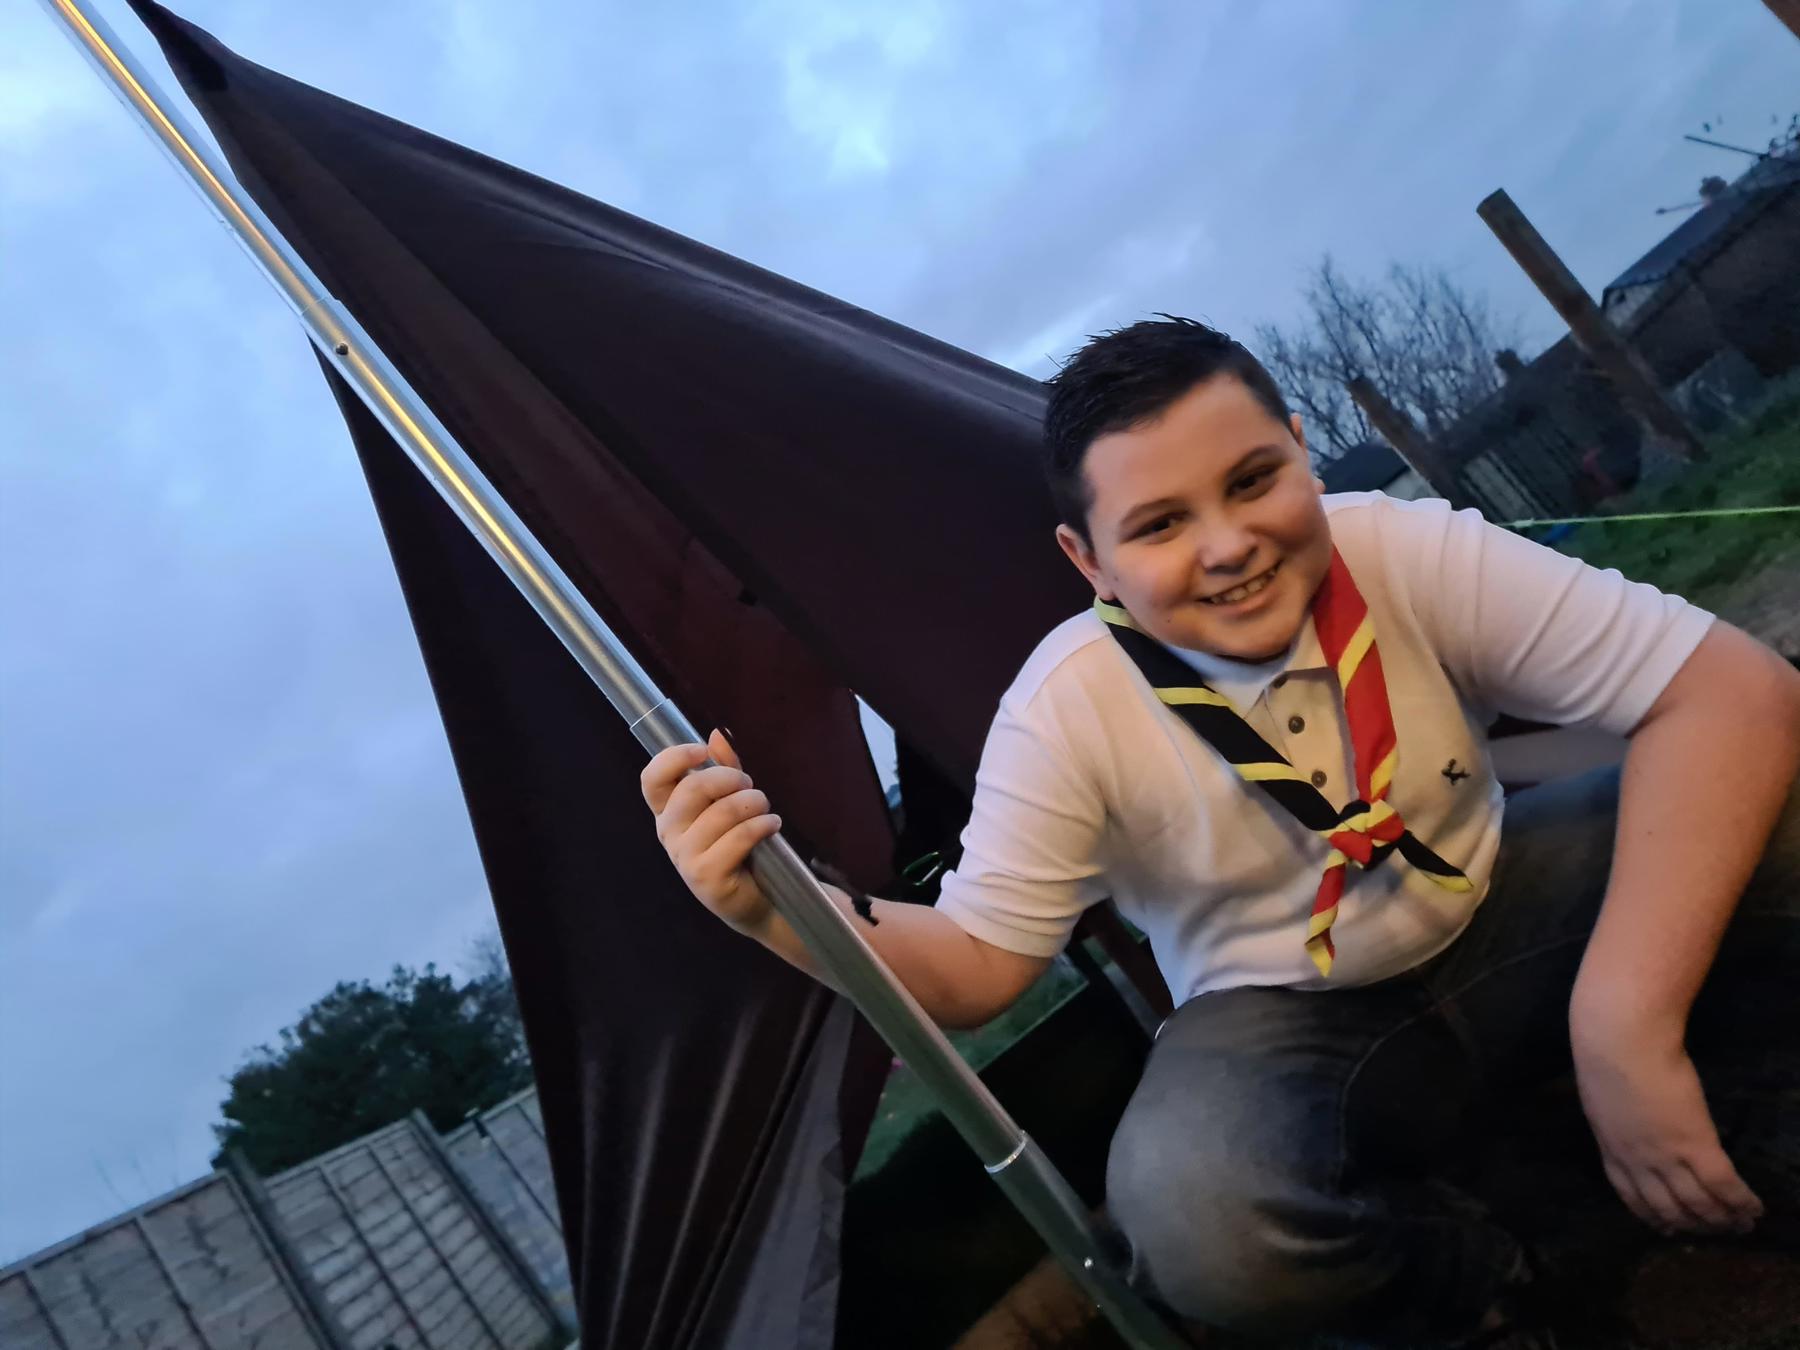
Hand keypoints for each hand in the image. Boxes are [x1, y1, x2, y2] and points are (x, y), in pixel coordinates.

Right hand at [640, 729, 782, 932]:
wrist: (761, 898)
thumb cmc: (741, 843)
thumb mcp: (731, 801)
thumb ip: (723, 769)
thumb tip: (717, 734)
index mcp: (669, 812)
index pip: (652, 780)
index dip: (673, 759)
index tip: (702, 751)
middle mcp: (669, 834)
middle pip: (691, 789)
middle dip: (729, 779)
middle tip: (751, 786)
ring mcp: (685, 859)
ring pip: (720, 813)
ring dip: (753, 803)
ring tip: (766, 810)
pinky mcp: (707, 877)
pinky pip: (737, 837)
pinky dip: (762, 825)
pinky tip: (772, 825)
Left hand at [1572, 1032, 1761, 1235]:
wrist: (1620, 1041)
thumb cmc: (1605, 1053)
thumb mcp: (1602, 1095)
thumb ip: (1616, 1117)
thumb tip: (1628, 1120)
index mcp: (1611, 1148)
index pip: (1632, 1195)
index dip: (1652, 1216)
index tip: (1667, 1229)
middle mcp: (1639, 1162)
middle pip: (1668, 1207)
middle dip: (1692, 1226)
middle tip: (1715, 1234)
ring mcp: (1667, 1156)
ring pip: (1698, 1203)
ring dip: (1722, 1220)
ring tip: (1742, 1227)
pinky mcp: (1697, 1144)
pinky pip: (1724, 1184)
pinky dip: (1741, 1201)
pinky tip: (1755, 1209)